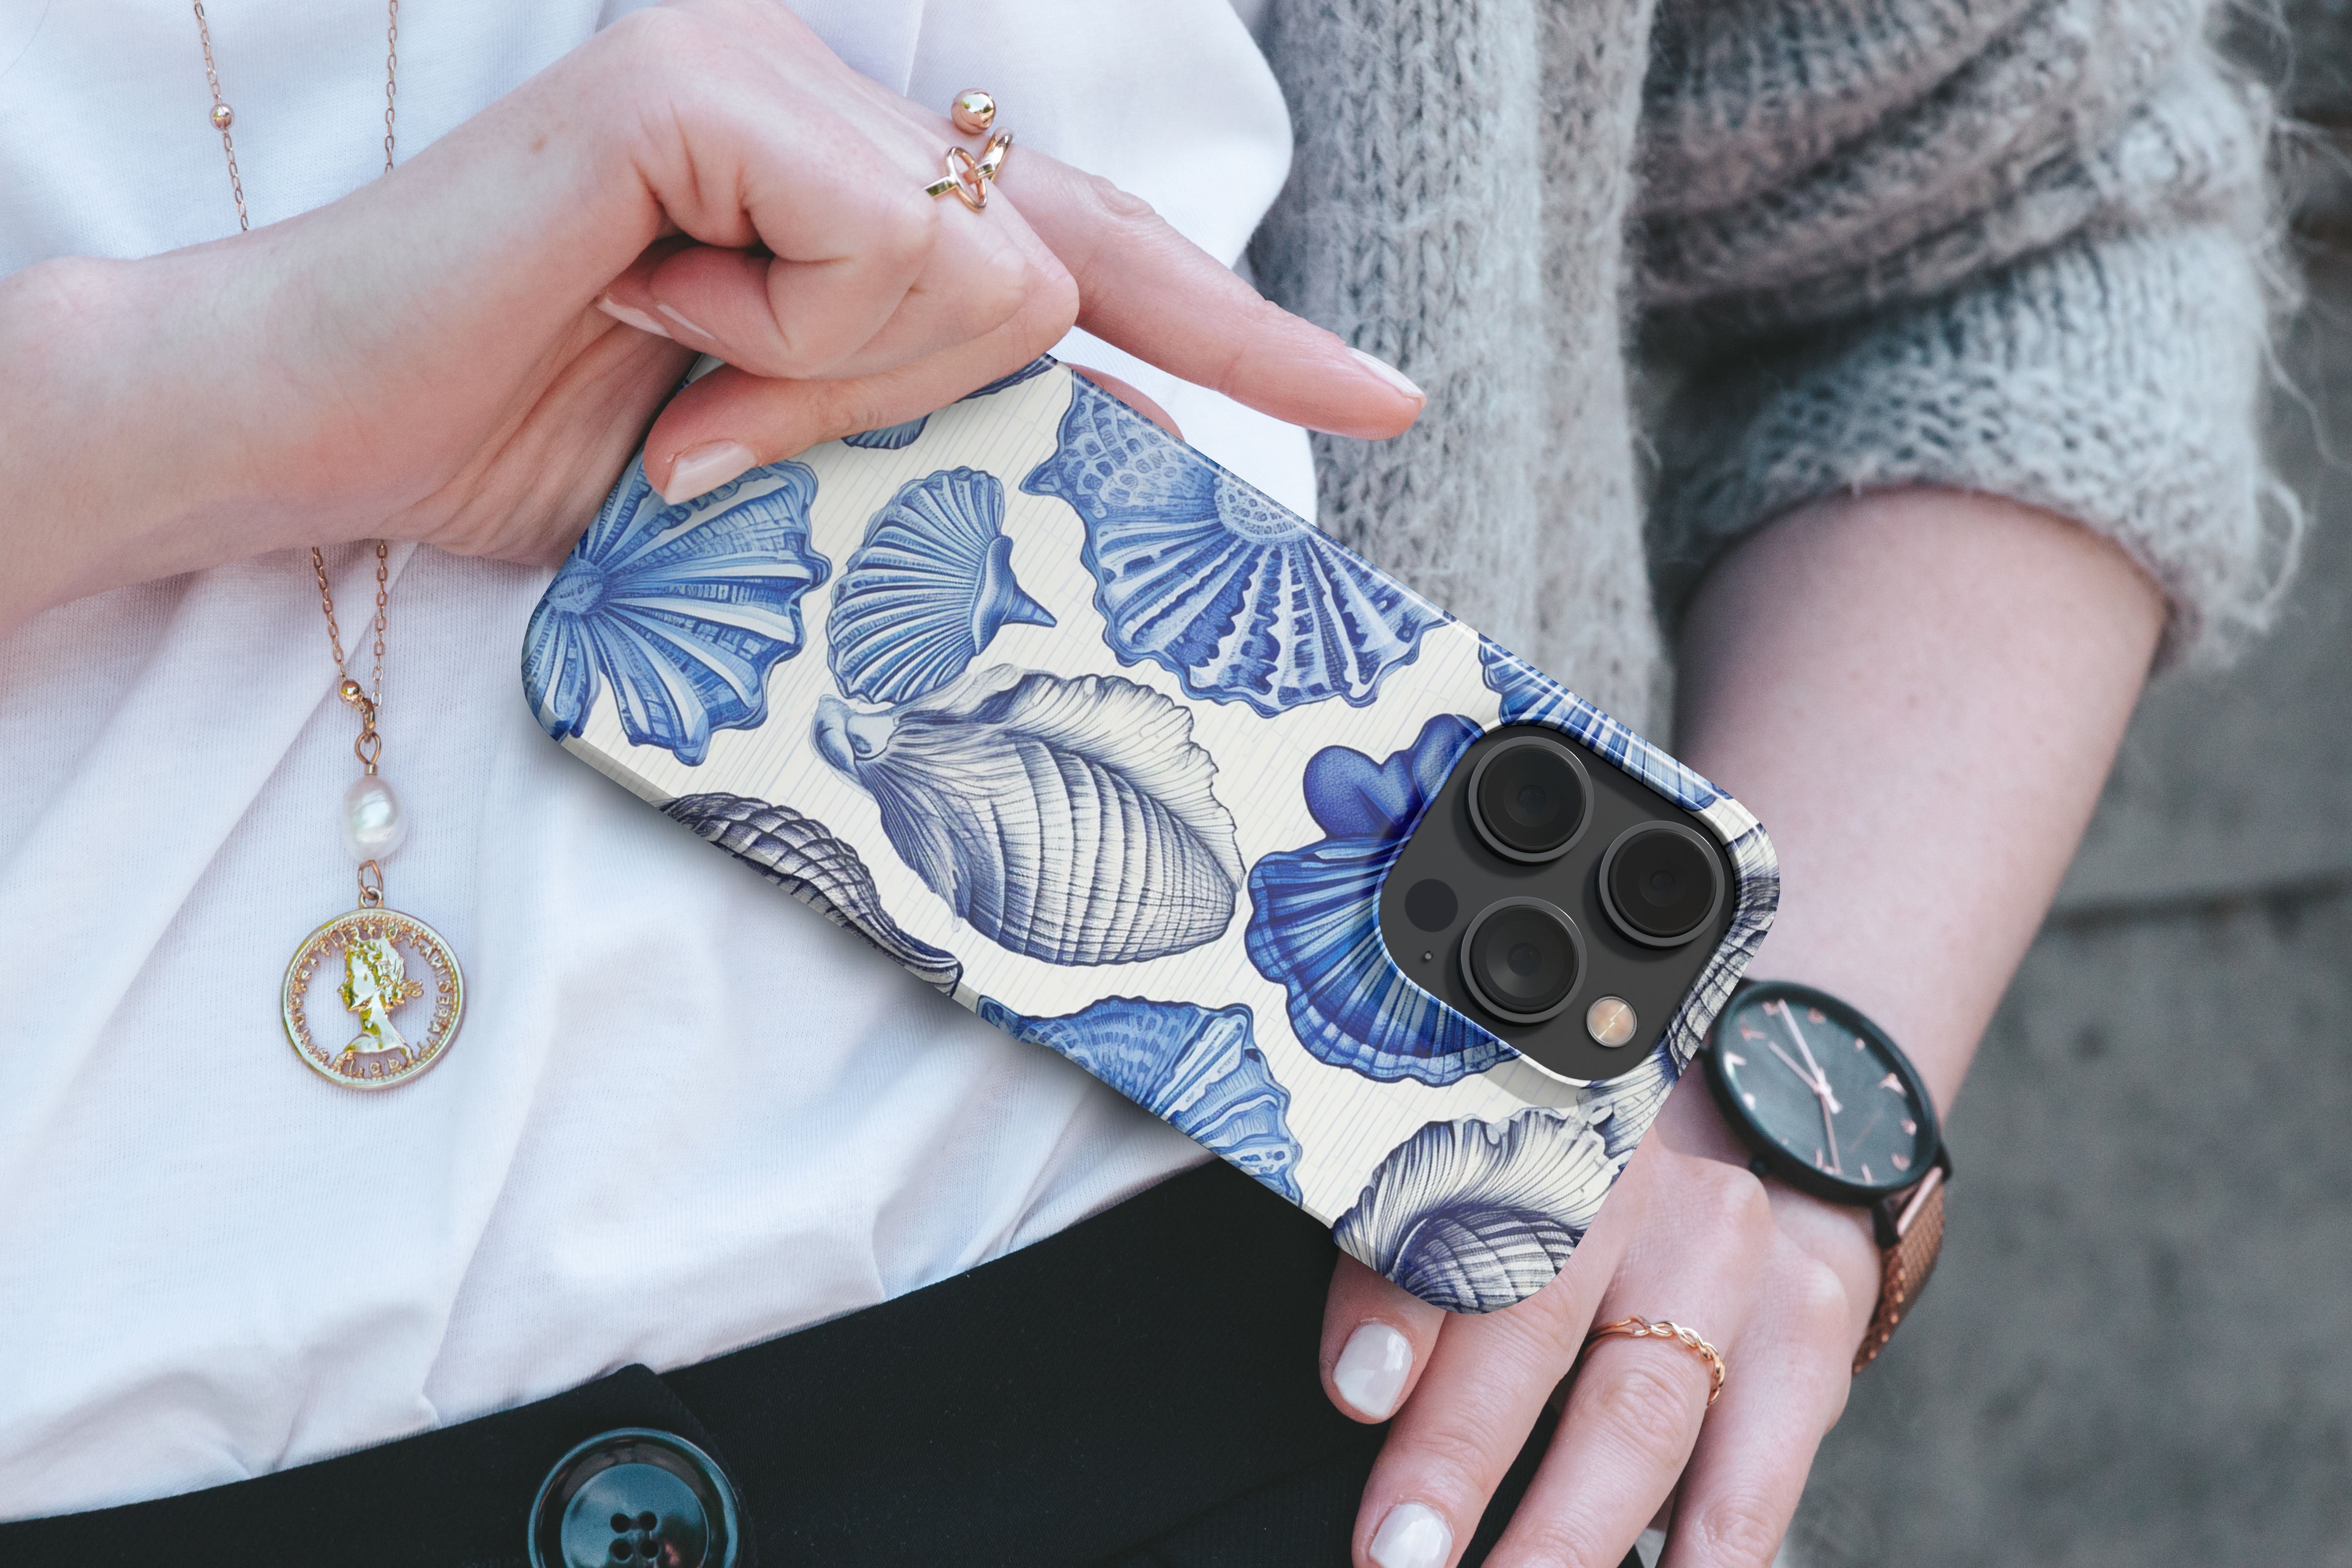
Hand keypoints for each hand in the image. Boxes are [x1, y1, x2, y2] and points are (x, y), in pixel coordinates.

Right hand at [0, 0, 1419, 631]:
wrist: (316, 437)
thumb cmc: (544, 453)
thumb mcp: (791, 466)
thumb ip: (939, 432)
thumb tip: (1119, 446)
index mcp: (856, 184)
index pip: (1091, 251)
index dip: (1239, 330)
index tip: (1372, 402)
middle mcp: (831, 101)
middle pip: (1060, 263)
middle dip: (952, 390)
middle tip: (744, 416)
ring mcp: (766, 77)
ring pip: (983, 273)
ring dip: (840, 385)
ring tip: (682, 375)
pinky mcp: (696, 90)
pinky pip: (883, 248)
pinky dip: (788, 339)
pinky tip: (662, 321)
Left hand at [1318, 1078, 1880, 1566]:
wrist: (1760, 1140)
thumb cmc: (1575, 1188)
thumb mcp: (1489, 1186)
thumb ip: (1409, 1263)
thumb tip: (1359, 1381)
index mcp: (1533, 1127)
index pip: (1455, 1208)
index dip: (1400, 1302)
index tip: (1355, 1392)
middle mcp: (1640, 1182)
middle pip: (1541, 1317)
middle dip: (1462, 1449)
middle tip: (1401, 1550)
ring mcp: (1732, 1260)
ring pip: (1642, 1414)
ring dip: (1567, 1529)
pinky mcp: (1804, 1333)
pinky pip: (1752, 1474)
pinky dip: (1701, 1553)